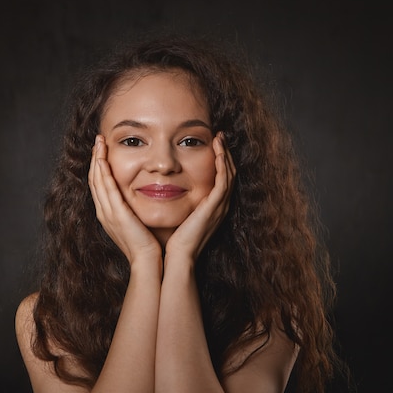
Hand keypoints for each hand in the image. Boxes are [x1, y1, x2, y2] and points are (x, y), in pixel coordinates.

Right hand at [88, 135, 161, 264]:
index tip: (102, 150)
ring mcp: (107, 213)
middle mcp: (103, 212)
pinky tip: (103, 159)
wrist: (148, 260)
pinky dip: (103, 172)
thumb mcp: (137, 222)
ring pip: (97, 180)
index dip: (99, 166)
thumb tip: (142, 196)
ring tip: (99, 143)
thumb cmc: (148, 243)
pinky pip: (106, 188)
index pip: (99, 185)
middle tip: (98, 140)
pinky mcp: (116, 213)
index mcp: (108, 214)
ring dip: (97, 160)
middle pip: (94, 179)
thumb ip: (134, 209)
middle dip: (95, 158)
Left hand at [165, 132, 235, 262]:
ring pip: (229, 174)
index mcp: (212, 208)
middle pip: (229, 173)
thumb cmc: (173, 239)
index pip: (221, 179)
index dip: (219, 161)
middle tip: (219, 136)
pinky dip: (223, 164)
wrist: (177, 256)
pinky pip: (224, 180)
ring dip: (225, 154)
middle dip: (225, 154)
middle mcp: (219, 206)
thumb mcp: (178, 215)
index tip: (212, 145)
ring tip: (219, 138)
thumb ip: (177, 202)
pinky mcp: (215, 206)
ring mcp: (219, 206)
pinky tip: (218, 151)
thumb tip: (163, 188)